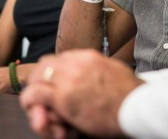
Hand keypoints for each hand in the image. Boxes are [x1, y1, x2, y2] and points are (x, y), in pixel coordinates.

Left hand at [20, 50, 143, 137]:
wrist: (137, 106)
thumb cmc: (131, 94)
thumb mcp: (115, 70)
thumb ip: (100, 67)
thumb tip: (96, 69)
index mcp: (89, 57)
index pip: (61, 57)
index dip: (54, 71)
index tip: (55, 82)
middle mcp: (77, 63)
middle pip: (45, 63)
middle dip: (41, 77)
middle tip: (41, 92)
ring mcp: (69, 79)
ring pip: (36, 76)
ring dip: (34, 89)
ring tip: (37, 103)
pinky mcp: (63, 97)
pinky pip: (34, 94)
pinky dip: (30, 101)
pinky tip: (37, 111)